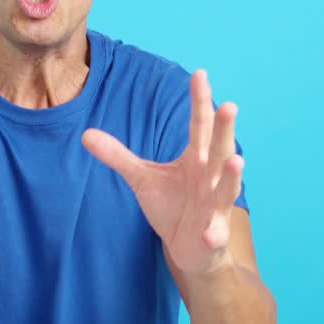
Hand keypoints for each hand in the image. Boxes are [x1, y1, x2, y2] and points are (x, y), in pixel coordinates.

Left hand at [82, 70, 243, 276]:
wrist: (192, 249)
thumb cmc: (173, 206)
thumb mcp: (141, 178)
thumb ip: (118, 156)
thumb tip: (85, 135)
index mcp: (197, 158)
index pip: (199, 125)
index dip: (199, 101)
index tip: (200, 73)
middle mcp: (211, 177)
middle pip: (218, 149)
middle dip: (224, 130)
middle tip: (229, 105)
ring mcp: (215, 206)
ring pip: (226, 188)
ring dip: (232, 176)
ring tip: (237, 160)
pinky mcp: (213, 234)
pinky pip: (215, 232)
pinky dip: (214, 232)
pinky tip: (210, 233)